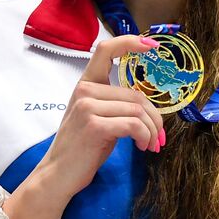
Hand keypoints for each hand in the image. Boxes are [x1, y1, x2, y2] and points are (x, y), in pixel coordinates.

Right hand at [29, 33, 166, 204]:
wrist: (58, 174)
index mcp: (85, 84)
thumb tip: (150, 108)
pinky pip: (134, 125)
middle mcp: (85, 91)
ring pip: (138, 111)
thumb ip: (116, 105)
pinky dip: (145, 137)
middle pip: (136, 95)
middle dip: (155, 117)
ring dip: (151, 131)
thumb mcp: (96, 118)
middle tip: (160, 136)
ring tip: (150, 144)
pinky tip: (142, 146)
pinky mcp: (94, 125)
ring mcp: (87, 107)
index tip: (151, 46)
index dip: (129, 43)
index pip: (105, 50)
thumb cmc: (81, 148)